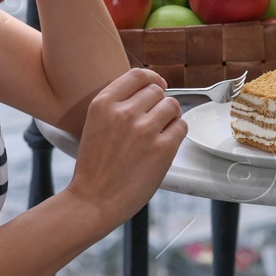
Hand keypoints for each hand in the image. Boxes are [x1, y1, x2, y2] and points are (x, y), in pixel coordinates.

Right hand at [65, 68, 186, 229]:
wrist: (94, 200)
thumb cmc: (94, 167)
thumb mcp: (94, 125)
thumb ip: (116, 106)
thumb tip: (148, 93)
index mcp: (103, 104)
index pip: (137, 75)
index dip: (152, 79)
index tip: (158, 85)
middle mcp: (124, 112)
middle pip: (157, 91)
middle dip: (159, 103)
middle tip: (155, 119)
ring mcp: (144, 130)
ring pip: (172, 106)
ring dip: (170, 117)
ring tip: (161, 132)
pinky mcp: (162, 149)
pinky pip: (181, 126)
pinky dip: (177, 132)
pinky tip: (165, 144)